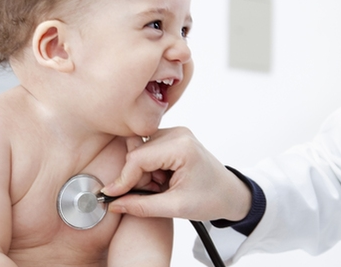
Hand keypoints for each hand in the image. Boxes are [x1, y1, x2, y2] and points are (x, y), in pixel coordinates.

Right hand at [101, 127, 251, 221]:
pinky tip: (162, 181)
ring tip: (161, 189)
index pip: (138, 159)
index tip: (110, 195)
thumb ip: (142, 206)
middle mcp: (178, 134)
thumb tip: (114, 204)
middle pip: (137, 153)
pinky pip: (148, 151)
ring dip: (143, 174)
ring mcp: (176, 133)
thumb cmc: (211, 199)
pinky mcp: (173, 138)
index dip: (123, 179)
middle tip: (151, 195)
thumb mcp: (176, 208)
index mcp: (182, 147)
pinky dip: (149, 169)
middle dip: (136, 178)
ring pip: (140, 152)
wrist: (230, 194)